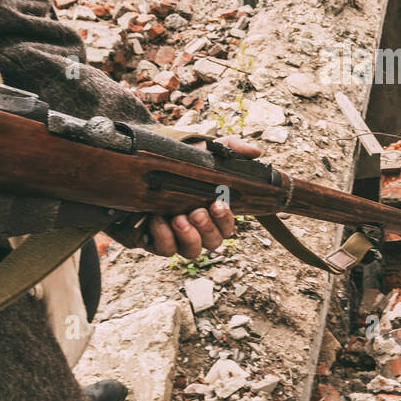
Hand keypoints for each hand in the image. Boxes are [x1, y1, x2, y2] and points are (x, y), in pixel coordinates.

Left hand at [145, 137, 260, 259]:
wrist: (144, 167)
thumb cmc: (183, 163)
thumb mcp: (208, 151)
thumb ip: (233, 148)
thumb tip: (256, 152)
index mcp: (212, 213)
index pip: (227, 227)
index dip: (225, 219)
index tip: (218, 203)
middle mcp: (198, 229)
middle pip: (213, 242)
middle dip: (206, 228)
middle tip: (197, 211)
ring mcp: (178, 237)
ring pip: (192, 251)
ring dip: (188, 236)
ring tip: (179, 218)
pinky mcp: (156, 240)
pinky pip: (165, 249)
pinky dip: (163, 236)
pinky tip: (158, 219)